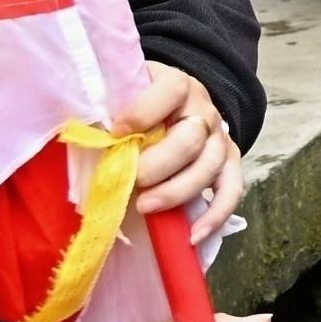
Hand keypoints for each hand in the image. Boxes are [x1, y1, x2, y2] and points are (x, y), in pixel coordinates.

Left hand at [116, 66, 245, 249]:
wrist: (175, 108)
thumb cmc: (138, 105)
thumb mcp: (124, 96)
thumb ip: (109, 111)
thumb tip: (88, 141)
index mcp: (178, 86)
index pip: (171, 90)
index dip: (144, 112)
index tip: (115, 133)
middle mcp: (205, 111)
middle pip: (191, 138)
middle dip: (158, 165)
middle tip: (131, 180)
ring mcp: (220, 139)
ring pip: (209, 167)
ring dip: (176, 191)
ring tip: (145, 207)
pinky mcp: (229, 164)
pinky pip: (232, 191)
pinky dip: (215, 215)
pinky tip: (193, 235)